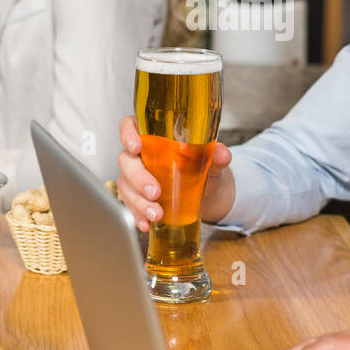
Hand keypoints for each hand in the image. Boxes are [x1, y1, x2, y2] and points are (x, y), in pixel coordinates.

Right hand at [116, 115, 235, 232]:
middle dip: (138, 178)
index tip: (136, 146)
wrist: (209, 194)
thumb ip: (216, 156)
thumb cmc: (204, 168)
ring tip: (157, 214)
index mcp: (154, 136)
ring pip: (126, 185)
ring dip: (139, 202)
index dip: (127, 133)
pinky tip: (146, 224)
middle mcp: (141, 155)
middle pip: (126, 160)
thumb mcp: (212, 161)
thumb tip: (223, 154)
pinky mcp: (138, 197)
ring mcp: (136, 176)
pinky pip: (130, 205)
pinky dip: (137, 215)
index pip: (130, 125)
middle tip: (155, 192)